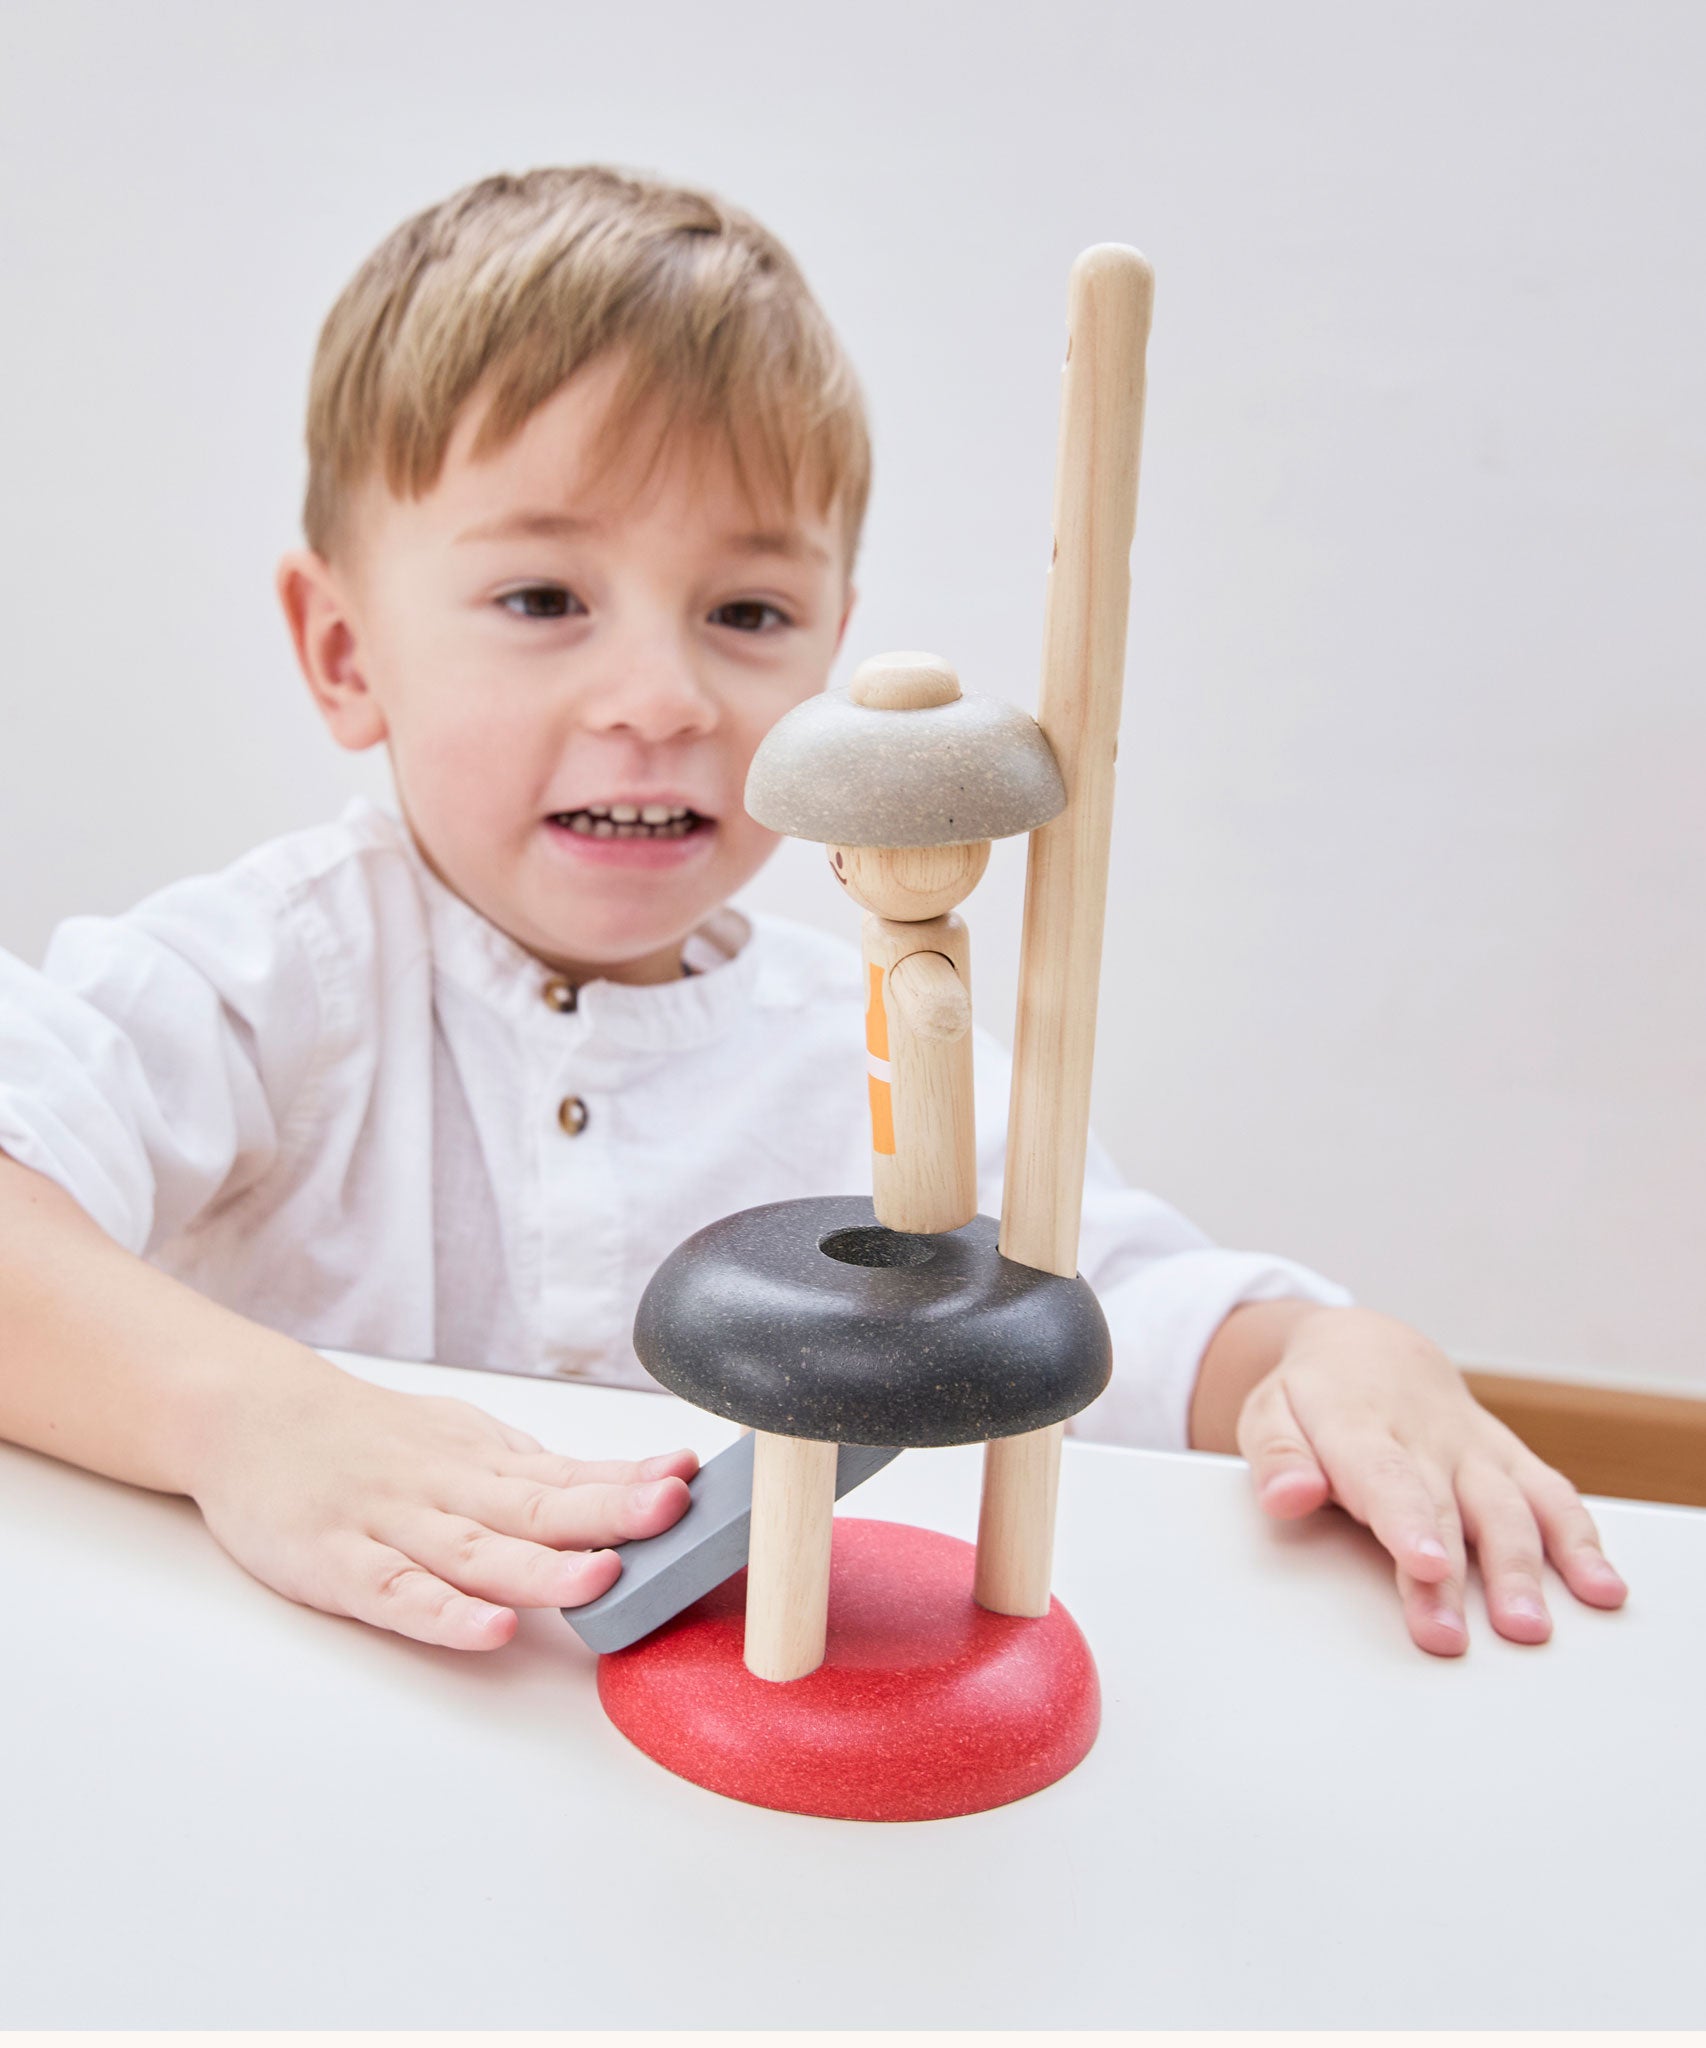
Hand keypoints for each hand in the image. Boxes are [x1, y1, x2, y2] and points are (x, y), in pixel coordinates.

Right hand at [191, 1358, 695, 1650]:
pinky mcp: (339, 1565)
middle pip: (540, 1507)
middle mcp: (451, 1490)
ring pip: (477, 1552)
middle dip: (611, 1512)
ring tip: (603, 1576)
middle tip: (674, 1510)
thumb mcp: (465, 1441)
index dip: (633, 1478)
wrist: (253, 1415)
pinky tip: (490, 1629)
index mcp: (487, 1462)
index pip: (571, 1472)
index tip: (695, 1478)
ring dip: (543, 1568)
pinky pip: (398, 1595)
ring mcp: (394, 1526)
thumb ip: (539, 1474)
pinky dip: (444, 1615)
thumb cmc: (373, 1438)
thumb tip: (636, 1485)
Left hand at [1233, 1306, 1627, 1654]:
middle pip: (1445, 1510)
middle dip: (1452, 1578)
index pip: (1386, 1475)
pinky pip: (1552, 1496)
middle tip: (1450, 1637)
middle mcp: (1427, 1438)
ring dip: (1521, 1568)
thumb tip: (1286, 1497)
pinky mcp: (1510, 1460)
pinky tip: (1600, 1587)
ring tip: (1529, 1627)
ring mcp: (1474, 1449)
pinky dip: (1580, 1540)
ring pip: (1507, 1508)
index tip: (1423, 1562)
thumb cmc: (1313, 1396)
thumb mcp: (1269, 1413)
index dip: (1407, 1520)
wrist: (1369, 1349)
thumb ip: (1279, 1459)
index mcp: (1359, 1425)